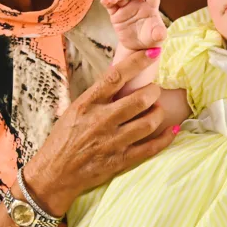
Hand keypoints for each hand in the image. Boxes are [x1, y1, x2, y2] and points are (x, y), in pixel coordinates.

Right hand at [25, 48, 176, 214]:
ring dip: (158, 112)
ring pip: (148, 122)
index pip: (115, 76)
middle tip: (154, 91)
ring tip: (156, 109)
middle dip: (154, 91)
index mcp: (87, 104)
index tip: (152, 53)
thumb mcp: (74, 111)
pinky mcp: (120, 161)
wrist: (53, 174)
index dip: (137, 62)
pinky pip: (151, 148)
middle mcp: (101, 121)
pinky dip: (166, 138)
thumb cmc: (63, 140)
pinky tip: (172, 130)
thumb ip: (97, 97)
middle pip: (140, 99)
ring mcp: (112, 142)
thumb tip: (120, 77)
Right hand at [102, 0, 166, 51]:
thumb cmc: (150, 38)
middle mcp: (138, 4)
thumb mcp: (156, 37)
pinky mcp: (116, 14)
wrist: (137, 46)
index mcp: (150, 7)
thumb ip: (158, 34)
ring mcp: (126, 8)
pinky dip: (106, 1)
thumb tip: (160, 33)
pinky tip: (104, 1)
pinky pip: (110, 6)